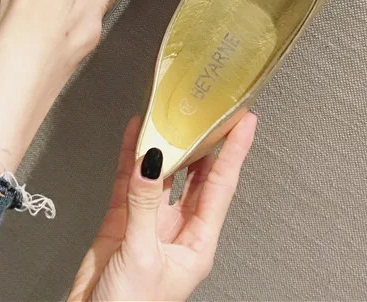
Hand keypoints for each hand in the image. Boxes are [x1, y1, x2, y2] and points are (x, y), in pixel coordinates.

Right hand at [69, 112, 256, 301]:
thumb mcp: (143, 256)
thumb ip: (144, 207)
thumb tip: (149, 162)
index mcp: (197, 242)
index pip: (221, 186)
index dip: (234, 152)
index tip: (244, 122)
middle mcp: (178, 228)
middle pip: (196, 176)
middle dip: (203, 143)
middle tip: (208, 109)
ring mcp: (150, 222)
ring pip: (162, 174)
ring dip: (165, 145)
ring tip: (169, 113)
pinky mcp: (122, 220)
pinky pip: (129, 181)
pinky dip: (131, 155)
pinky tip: (134, 134)